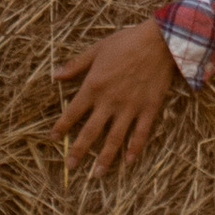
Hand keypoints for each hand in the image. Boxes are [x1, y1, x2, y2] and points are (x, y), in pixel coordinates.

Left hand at [52, 18, 179, 177]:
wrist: (160, 40)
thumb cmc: (127, 41)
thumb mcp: (98, 49)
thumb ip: (76, 65)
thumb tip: (55, 75)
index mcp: (94, 85)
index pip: (73, 112)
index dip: (62, 126)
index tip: (54, 137)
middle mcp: (110, 101)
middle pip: (90, 131)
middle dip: (78, 150)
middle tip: (70, 165)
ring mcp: (130, 107)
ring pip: (114, 138)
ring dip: (104, 158)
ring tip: (97, 174)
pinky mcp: (149, 108)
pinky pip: (141, 133)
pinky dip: (135, 148)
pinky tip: (128, 161)